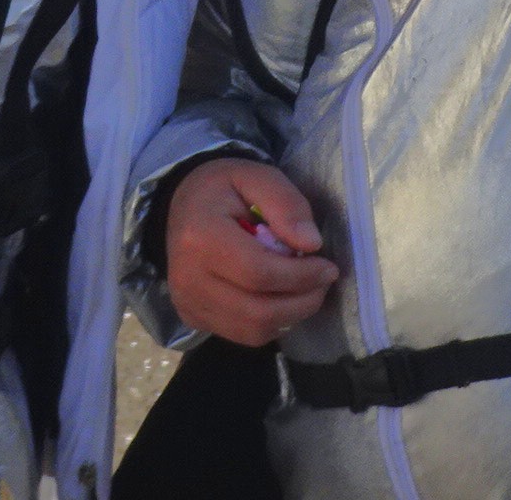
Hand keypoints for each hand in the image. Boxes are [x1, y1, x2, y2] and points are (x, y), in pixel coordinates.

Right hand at [163, 158, 337, 346]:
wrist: (182, 203)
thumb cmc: (223, 188)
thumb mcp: (256, 175)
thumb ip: (285, 203)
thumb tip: (311, 243)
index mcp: (200, 237)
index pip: (258, 272)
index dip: (301, 275)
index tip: (328, 267)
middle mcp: (187, 278)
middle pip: (257, 311)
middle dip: (302, 302)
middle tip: (323, 282)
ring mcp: (188, 303)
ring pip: (253, 331)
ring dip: (291, 316)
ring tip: (306, 290)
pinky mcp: (193, 318)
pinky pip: (242, 334)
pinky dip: (271, 323)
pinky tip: (281, 298)